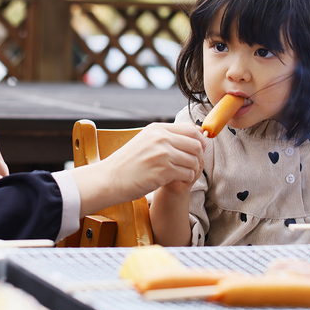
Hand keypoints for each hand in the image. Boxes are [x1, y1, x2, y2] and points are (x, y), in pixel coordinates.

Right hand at [74, 122, 205, 214]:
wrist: (110, 179)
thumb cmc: (128, 163)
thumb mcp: (145, 141)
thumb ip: (166, 137)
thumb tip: (194, 133)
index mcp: (157, 129)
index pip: (191, 129)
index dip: (199, 140)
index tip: (196, 150)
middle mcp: (161, 138)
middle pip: (196, 144)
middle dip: (198, 156)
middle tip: (190, 165)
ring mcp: (163, 154)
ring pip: (194, 160)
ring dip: (192, 169)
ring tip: (181, 173)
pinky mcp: (164, 171)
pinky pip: (188, 174)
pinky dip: (185, 179)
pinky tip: (175, 180)